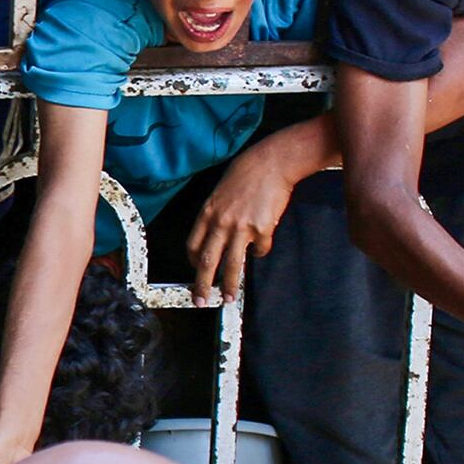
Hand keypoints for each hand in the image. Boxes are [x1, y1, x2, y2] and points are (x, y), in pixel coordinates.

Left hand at [185, 138, 301, 302]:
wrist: (271, 163)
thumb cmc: (245, 174)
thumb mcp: (220, 194)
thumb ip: (215, 217)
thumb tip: (215, 239)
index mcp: (207, 213)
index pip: (193, 246)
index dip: (193, 263)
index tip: (196, 271)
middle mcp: (221, 223)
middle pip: (207, 262)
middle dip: (202, 285)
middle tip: (200, 300)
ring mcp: (241, 228)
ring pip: (232, 265)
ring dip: (230, 285)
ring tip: (229, 298)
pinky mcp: (262, 229)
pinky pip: (260, 250)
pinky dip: (260, 251)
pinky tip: (262, 243)